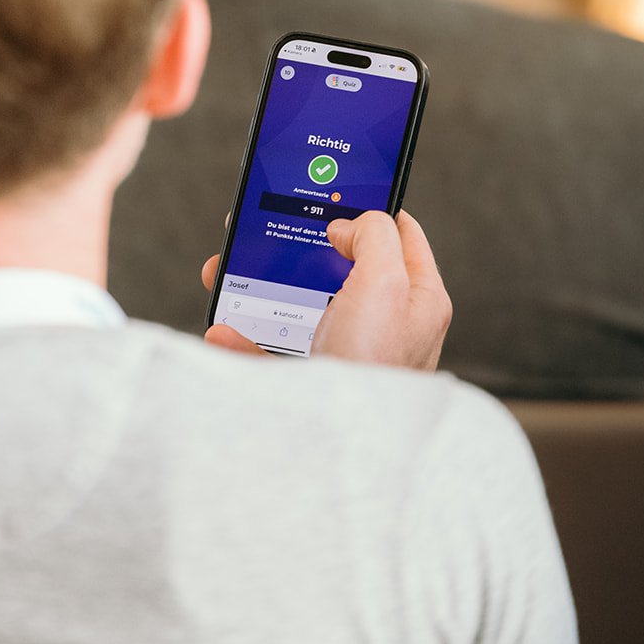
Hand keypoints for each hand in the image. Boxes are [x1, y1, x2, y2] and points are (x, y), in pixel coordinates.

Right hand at [201, 210, 450, 372]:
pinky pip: (270, 352)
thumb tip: (349, 225)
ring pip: (300, 305)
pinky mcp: (313, 383)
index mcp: (419, 300)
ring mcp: (349, 354)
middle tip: (267, 229)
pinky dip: (243, 338)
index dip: (369, 206)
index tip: (333, 190)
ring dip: (260, 285)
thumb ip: (375, 235)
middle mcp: (387, 326)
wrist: (341, 453)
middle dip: (300, 245)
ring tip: (228, 271)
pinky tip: (224, 330)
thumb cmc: (373, 366)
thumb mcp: (387, 281)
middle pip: (342, 267)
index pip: (402, 235)